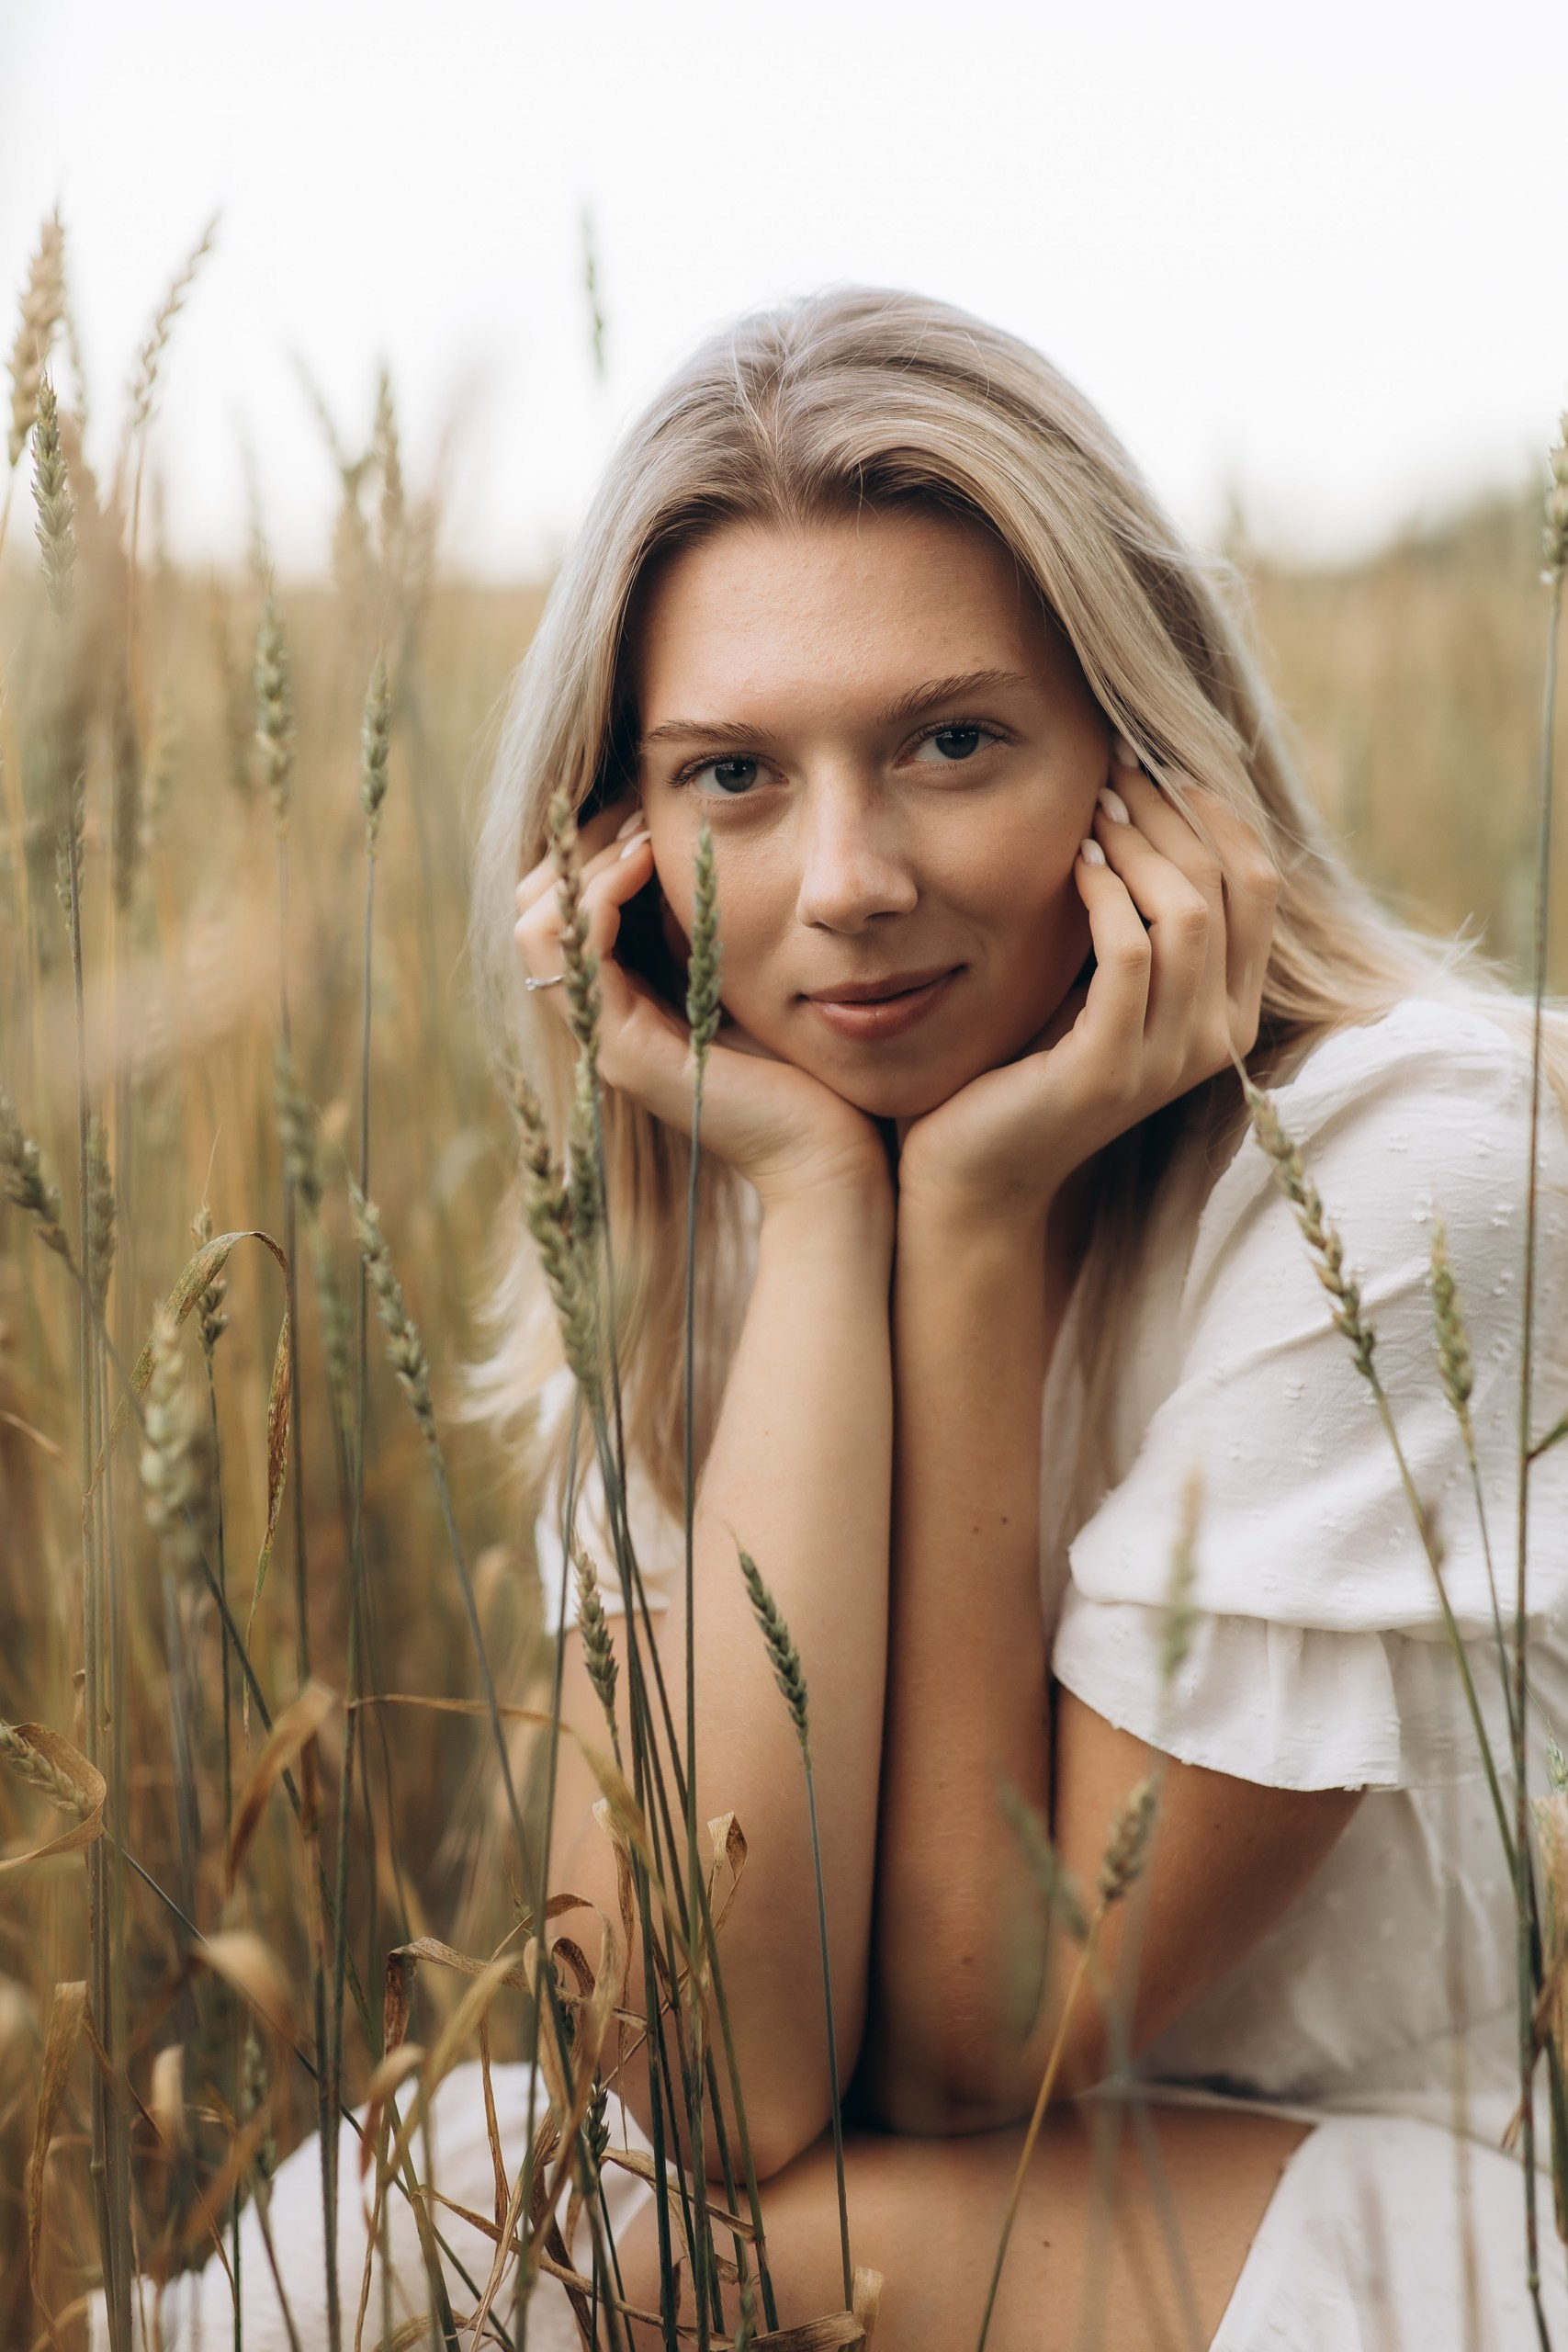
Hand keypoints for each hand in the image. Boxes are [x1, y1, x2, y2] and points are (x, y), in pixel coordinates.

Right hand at [514, 798, 890, 1210]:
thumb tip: (698, 842)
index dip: (590, 848)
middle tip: (640, 811)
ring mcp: (606, 1039)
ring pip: (535, 924)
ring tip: (642, 833)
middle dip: (578, 845)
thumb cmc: (813, 1066)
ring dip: (581, 863)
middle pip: (535, 907)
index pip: (562, 906)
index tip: (645, 810)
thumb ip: (714, 923)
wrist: (836, 1154)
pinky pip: (568, 952)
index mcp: (630, 1001)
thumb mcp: (753, 969)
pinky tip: (644, 860)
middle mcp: (605, 1021)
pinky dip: (595, 895)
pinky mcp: (623, 1052)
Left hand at [897, 769, 1279, 1224]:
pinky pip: (1128, 954)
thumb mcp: (1101, 980)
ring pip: (1185, 913)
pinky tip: (1074, 862)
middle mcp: (1222, 1038)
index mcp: (1234, 1011)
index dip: (1214, 810)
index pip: (1258, 883)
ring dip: (1138, 843)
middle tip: (1115, 764)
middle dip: (1172, 810)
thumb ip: (1139, 915)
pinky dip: (1103, 894)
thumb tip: (1144, 799)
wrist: (979, 1169)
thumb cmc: (1029, 1063)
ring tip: (1094, 807)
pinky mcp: (1111, 1068)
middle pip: (1227, 886)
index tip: (1156, 760)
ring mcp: (1171, 1058)